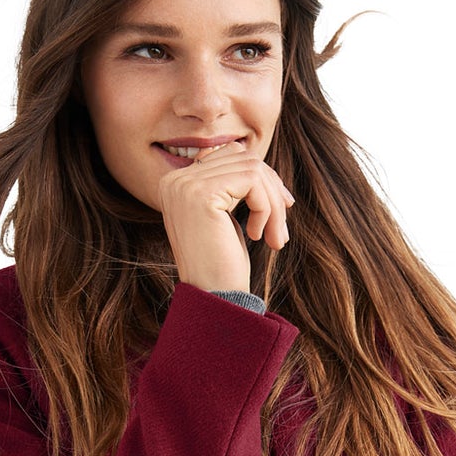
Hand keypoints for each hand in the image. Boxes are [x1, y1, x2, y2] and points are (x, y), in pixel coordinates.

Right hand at [157, 140, 294, 294]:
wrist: (214, 299)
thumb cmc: (223, 265)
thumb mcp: (225, 218)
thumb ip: (231, 186)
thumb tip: (259, 162)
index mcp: (176, 183)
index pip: (229, 156)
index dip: (261, 180)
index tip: (280, 208)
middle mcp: (175, 180)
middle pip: (242, 157)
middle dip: (271, 190)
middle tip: (281, 228)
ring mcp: (185, 186)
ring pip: (252, 168)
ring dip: (273, 203)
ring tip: (275, 237)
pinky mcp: (202, 195)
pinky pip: (253, 181)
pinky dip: (267, 208)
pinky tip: (259, 236)